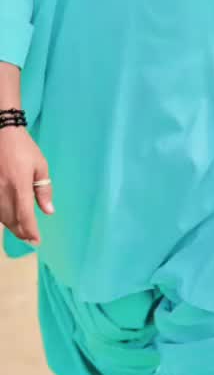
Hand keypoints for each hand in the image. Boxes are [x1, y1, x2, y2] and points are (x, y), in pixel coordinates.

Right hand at [0, 128, 53, 244]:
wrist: (1, 133)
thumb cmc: (23, 148)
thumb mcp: (40, 165)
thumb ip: (43, 189)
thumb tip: (48, 211)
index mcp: (19, 184)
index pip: (25, 215)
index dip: (30, 231)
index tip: (36, 240)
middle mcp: (3, 190)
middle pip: (11, 220)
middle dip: (21, 232)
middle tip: (30, 238)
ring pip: (1, 216)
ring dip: (11, 226)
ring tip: (21, 231)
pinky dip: (2, 217)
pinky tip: (9, 218)